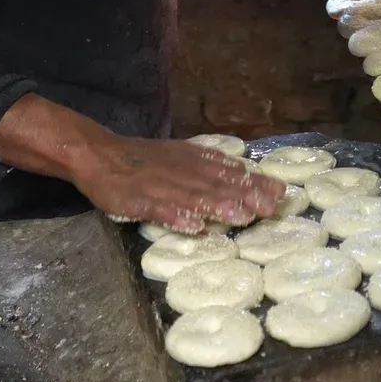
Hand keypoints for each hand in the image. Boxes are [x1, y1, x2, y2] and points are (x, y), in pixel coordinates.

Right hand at [73, 133, 285, 233]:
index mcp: (193, 160)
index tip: (281, 192)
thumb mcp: (181, 156)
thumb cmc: (144, 160)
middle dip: (245, 194)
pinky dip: (176, 217)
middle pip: (216, 183)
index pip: (228, 170)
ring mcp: (159, 185)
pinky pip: (158, 209)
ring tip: (241, 217)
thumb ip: (209, 167)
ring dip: (218, 206)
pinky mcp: (137, 199)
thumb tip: (244, 175)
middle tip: (271, 207)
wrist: (100, 154)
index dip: (255, 181)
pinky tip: (193, 226)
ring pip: (192, 196)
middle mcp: (181, 170)